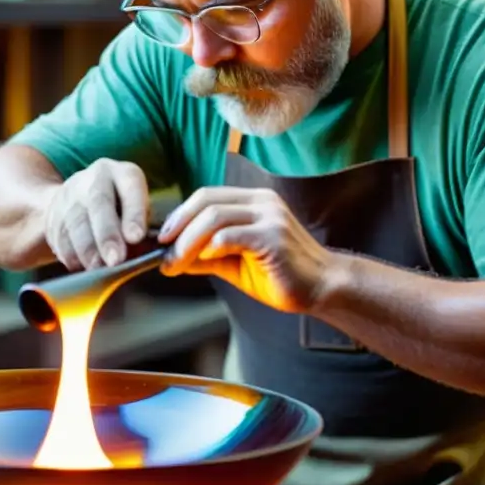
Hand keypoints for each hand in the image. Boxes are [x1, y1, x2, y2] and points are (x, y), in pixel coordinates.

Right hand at [43, 158, 149, 270]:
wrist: (78, 194)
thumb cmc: (121, 206)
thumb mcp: (137, 206)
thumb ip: (139, 223)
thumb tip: (137, 249)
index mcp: (123, 174)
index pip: (131, 188)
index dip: (133, 214)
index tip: (136, 237)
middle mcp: (95, 179)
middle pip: (99, 204)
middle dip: (107, 235)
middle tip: (115, 260)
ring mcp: (70, 194)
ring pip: (76, 223)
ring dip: (87, 250)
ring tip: (97, 268)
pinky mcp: (52, 213)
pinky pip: (59, 236)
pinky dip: (70, 254)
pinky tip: (80, 266)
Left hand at [157, 187, 331, 313]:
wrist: (322, 287)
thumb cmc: (281, 275)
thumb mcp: (235, 263)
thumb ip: (207, 255)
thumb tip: (172, 257)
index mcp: (253, 202)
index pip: (207, 196)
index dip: (181, 215)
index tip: (162, 239)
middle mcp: (262, 202)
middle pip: (206, 201)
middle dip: (178, 227)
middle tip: (163, 252)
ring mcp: (269, 217)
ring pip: (215, 217)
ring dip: (188, 241)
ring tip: (176, 263)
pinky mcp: (273, 237)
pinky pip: (232, 235)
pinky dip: (210, 247)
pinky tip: (203, 262)